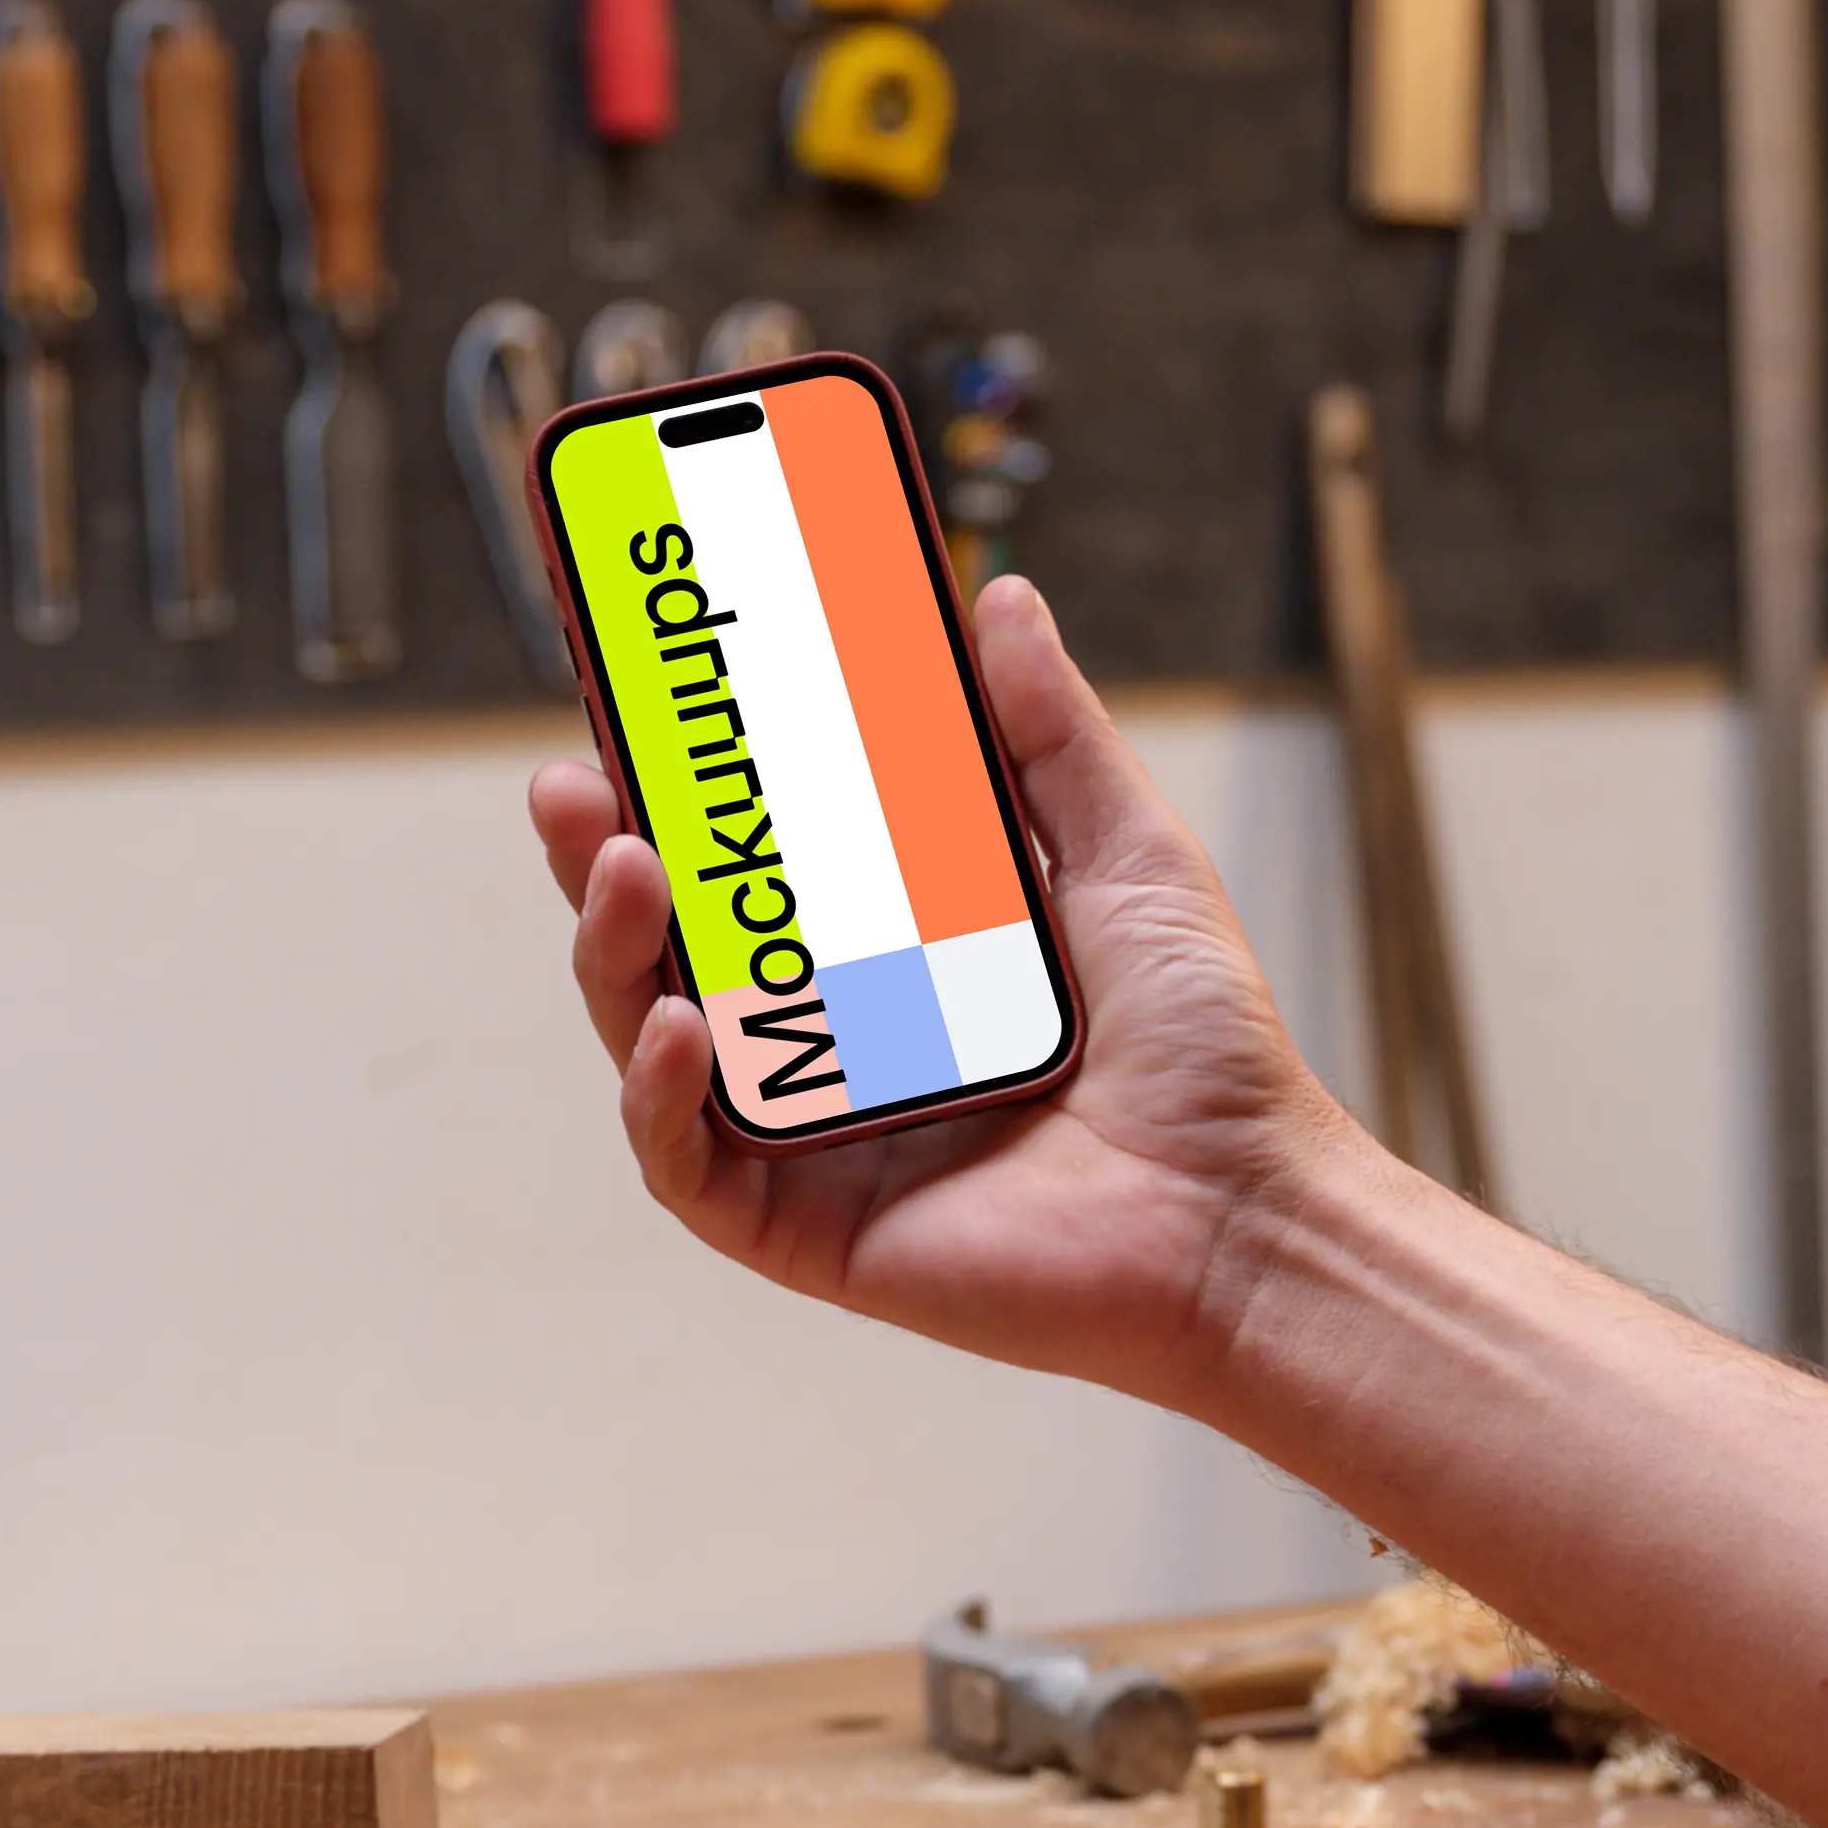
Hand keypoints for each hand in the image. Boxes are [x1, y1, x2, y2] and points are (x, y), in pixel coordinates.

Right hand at [526, 576, 1367, 1405]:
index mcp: (887, 946)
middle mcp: (830, 1036)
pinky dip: (661, 1095)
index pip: (750, 849)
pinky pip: (686, 1165)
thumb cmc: (1204, 1052)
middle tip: (578, 774)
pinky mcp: (803, 1228)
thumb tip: (996, 599)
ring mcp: (807, 1132)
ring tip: (625, 863)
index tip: (631, 681)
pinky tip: (685, 1024)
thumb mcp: (1128, 855)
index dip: (677, 774)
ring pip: (652, 1035)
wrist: (1248, 1213)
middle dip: (604, 850)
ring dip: (614, 948)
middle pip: (672, 936)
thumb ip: (1049, 734)